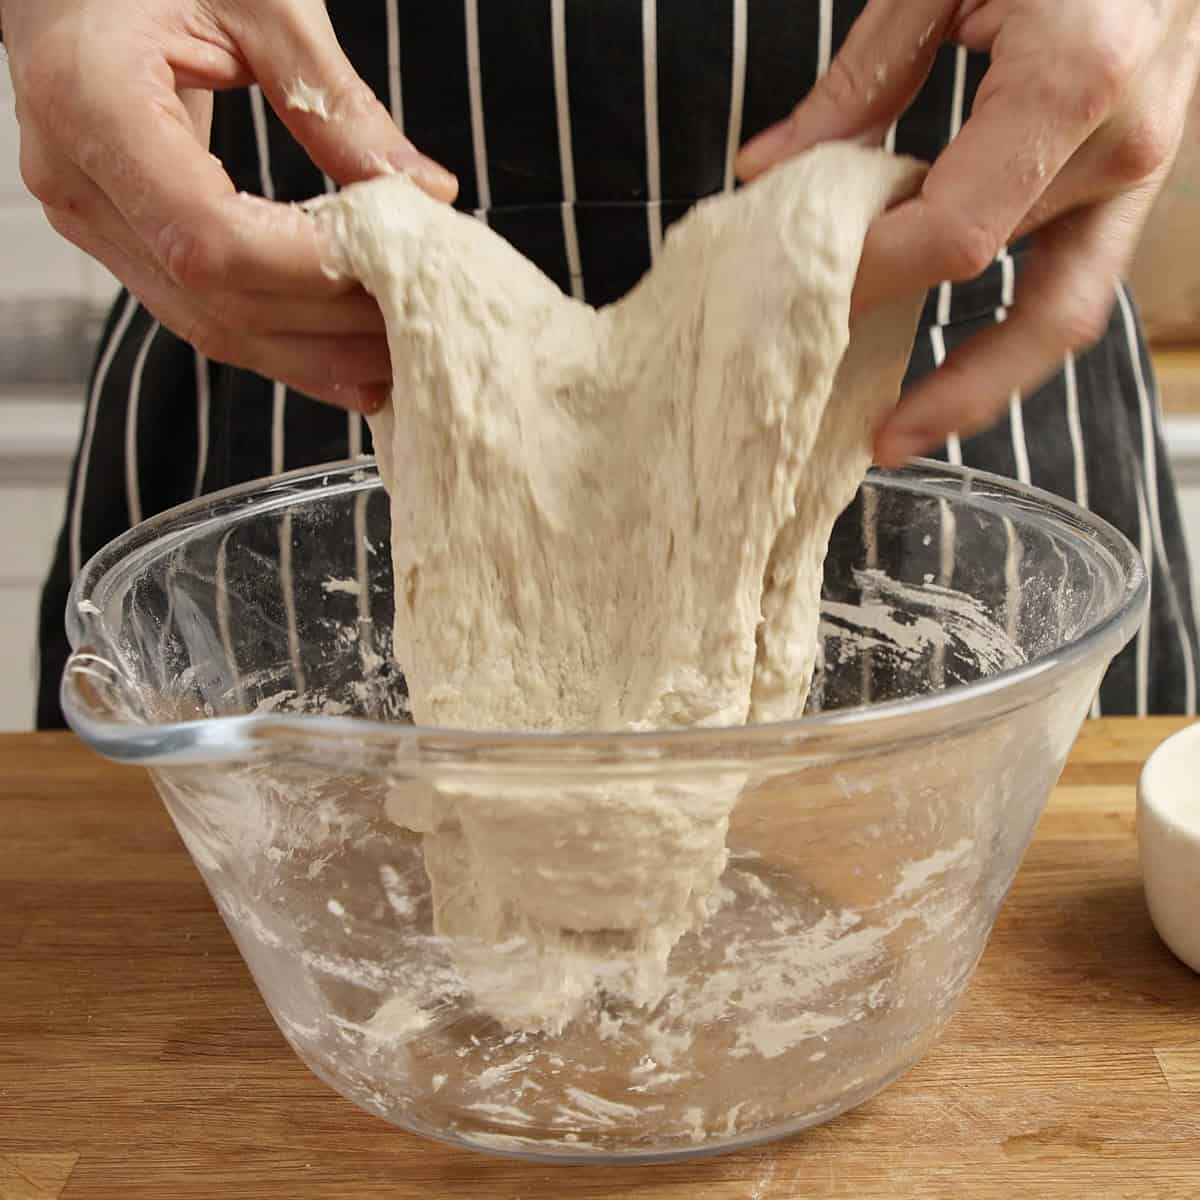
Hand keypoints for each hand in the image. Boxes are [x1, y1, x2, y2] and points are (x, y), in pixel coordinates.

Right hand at [0, 0, 456, 411]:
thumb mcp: (259, 0)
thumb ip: (337, 102)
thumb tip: (427, 194)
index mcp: (92, 100)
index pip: (208, 235)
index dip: (308, 270)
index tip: (394, 270)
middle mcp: (77, 179)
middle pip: (216, 299)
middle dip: (329, 327)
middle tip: (421, 326)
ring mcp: (90, 218)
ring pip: (210, 326)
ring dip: (314, 353)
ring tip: (397, 355)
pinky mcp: (117, 237)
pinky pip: (203, 313)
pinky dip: (282, 341)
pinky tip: (344, 354)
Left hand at [737, 0, 1199, 464]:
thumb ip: (857, 84)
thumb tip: (766, 172)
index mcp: (1073, 80)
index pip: (952, 233)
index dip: (873, 277)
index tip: (803, 295)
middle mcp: (1122, 144)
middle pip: (992, 283)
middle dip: (897, 329)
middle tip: (824, 392)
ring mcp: (1141, 172)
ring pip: (1049, 318)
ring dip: (969, 382)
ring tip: (892, 435)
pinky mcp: (1134, 187)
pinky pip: (1071, 293)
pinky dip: (1006, 346)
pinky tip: (947, 386)